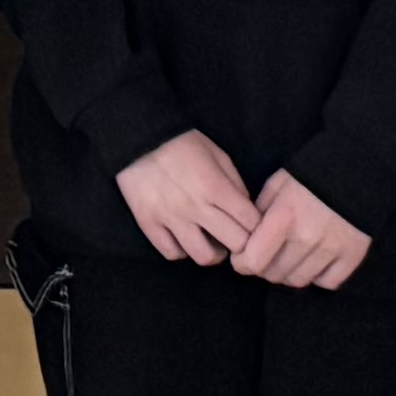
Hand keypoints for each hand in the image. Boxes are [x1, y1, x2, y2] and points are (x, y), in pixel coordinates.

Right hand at [113, 129, 255, 262]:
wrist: (138, 139)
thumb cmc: (182, 144)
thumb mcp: (218, 154)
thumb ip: (235, 184)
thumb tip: (246, 210)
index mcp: (216, 187)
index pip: (252, 223)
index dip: (257, 226)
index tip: (251, 225)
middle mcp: (196, 207)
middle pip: (235, 244)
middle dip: (241, 242)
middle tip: (235, 236)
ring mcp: (171, 218)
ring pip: (203, 256)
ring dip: (213, 252)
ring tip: (210, 242)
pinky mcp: (148, 224)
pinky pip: (172, 253)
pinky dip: (182, 250)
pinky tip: (184, 239)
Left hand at [231, 174, 372, 290]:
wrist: (358, 170)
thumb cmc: (311, 176)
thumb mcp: (277, 185)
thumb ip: (259, 212)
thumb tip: (246, 239)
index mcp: (284, 218)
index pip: (254, 261)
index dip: (242, 263)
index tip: (242, 258)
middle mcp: (307, 238)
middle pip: (275, 274)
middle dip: (264, 268)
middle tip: (267, 255)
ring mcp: (332, 249)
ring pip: (299, 281)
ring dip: (289, 273)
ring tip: (290, 257)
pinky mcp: (353, 256)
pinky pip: (327, 282)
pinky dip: (317, 276)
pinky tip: (314, 261)